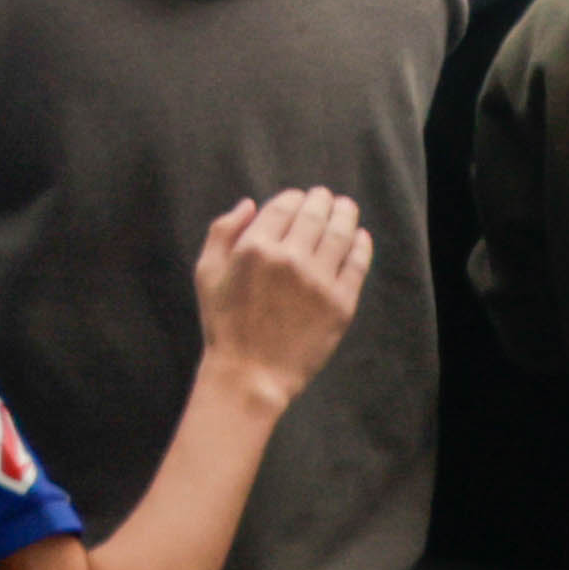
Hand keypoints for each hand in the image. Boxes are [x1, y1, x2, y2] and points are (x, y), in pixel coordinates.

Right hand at [189, 188, 372, 396]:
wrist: (250, 372)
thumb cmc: (223, 323)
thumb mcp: (206, 272)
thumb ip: (223, 231)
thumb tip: (249, 203)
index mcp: (253, 247)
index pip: (282, 206)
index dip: (293, 197)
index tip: (299, 197)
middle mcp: (289, 258)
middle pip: (314, 215)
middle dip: (321, 200)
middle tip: (326, 196)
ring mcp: (318, 281)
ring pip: (340, 234)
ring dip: (345, 214)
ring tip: (346, 207)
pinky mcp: (340, 303)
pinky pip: (357, 264)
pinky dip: (361, 245)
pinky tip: (361, 237)